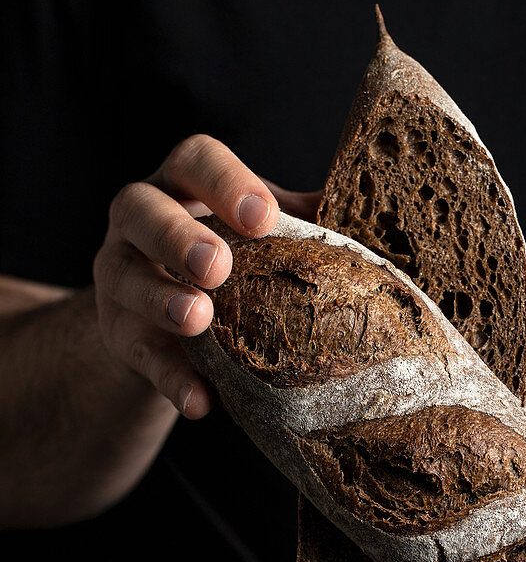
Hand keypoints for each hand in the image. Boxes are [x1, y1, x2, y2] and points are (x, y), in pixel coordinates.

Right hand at [94, 133, 320, 417]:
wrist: (165, 320)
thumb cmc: (230, 258)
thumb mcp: (259, 234)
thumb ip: (303, 222)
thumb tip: (372, 220)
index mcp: (183, 182)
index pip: (195, 160)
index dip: (226, 182)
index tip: (263, 217)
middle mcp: (139, 218)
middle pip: (141, 209)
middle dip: (178, 237)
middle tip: (216, 267)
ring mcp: (117, 274)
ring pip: (124, 277)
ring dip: (160, 299)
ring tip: (198, 321)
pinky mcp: (116, 332)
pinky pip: (137, 354)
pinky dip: (169, 378)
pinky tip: (200, 400)